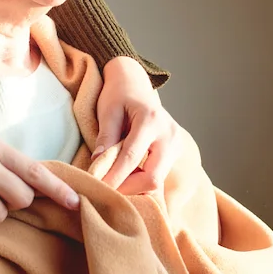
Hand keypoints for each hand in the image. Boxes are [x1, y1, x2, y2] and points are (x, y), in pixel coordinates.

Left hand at [88, 56, 182, 193]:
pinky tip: (126, 178)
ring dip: (134, 187)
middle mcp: (169, 135)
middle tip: (106, 189)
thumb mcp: (108, 111)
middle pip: (152, 178)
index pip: (132, 159)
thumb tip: (98, 167)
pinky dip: (141, 182)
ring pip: (157, 181)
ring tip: (114, 181)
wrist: (135, 84)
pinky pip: (159, 176)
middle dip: (128, 188)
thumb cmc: (119, 95)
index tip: (97, 188)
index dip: (113, 177)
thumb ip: (105, 138)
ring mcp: (176, 144)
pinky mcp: (175, 152)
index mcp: (151, 120)